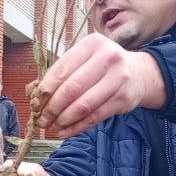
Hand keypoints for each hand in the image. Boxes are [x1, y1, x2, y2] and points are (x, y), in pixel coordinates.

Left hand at [35, 34, 165, 137]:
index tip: (35, 103)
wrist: (140, 73)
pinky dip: (76, 127)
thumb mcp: (87, 57)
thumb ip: (65, 71)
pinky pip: (94, 117)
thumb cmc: (104, 66)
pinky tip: (65, 132)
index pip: (62, 69)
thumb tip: (36, 96)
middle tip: (41, 119)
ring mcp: (118, 79)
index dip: (45, 89)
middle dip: (52, 108)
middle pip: (72, 88)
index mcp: (92, 44)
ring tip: (52, 127)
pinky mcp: (123, 99)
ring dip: (63, 120)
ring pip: (83, 105)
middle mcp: (107, 58)